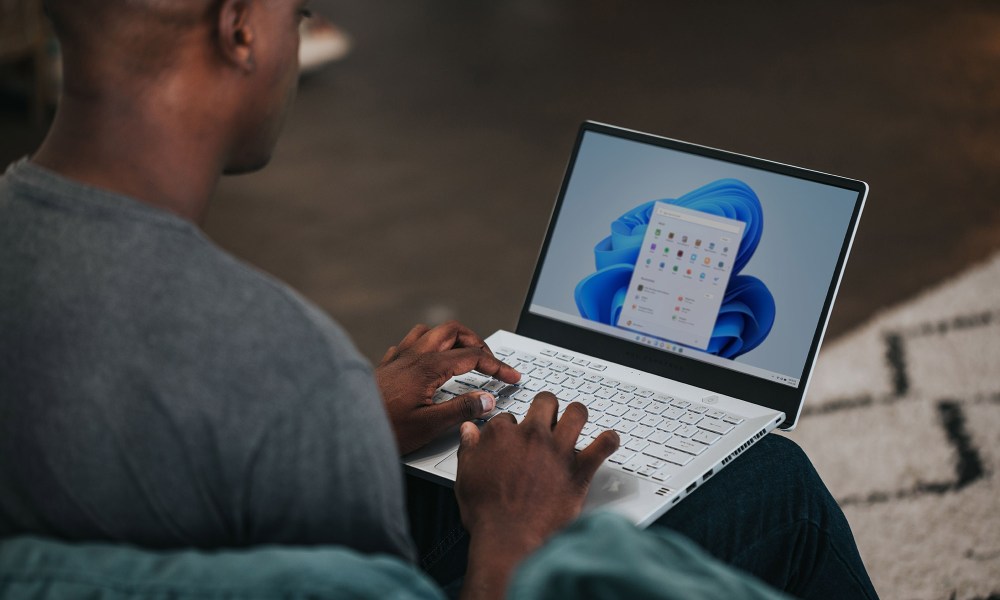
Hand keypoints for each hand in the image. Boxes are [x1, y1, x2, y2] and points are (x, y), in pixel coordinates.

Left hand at [375, 321, 520, 454]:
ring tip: (463, 355)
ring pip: (430, 332)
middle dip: (477, 342)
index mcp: (428, 367)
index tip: (511, 376)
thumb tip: (487, 399)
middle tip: (490, 361)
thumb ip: (461, 410)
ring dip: (451, 338)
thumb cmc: (383, 429)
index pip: (473, 356)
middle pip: (453, 331)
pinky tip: (428, 361)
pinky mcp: (386, 365)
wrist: (344, 428)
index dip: (497, 365)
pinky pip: (410, 342)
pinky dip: (428, 346)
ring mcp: (398, 357)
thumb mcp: (428, 426)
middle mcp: (413, 355)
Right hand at [455, 392, 618, 599]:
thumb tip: (469, 431)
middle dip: (546, 407)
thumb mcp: (466, 475)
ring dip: (577, 415)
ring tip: (576, 421)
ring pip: (577, 413)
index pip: (508, 417)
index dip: (511, 428)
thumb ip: (469, 448)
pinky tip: (608, 441)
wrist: (509, 539)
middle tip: (547, 419)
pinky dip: (609, 441)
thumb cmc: (487, 512)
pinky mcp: (579, 470)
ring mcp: (558, 451)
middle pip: (545, 402)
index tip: (513, 438)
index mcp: (502, 435)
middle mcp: (532, 436)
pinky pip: (603, 445)